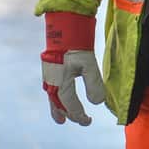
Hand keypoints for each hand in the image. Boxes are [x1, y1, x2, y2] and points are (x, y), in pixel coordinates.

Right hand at [41, 11, 104, 125]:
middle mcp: (52, 81)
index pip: (70, 104)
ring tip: (61, 118)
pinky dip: (55, 98)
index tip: (88, 121)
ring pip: (52, 97)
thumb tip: (98, 102)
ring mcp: (49, 75)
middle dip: (67, 114)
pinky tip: (59, 98)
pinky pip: (51, 89)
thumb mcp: (89, 63)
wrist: (63, 26)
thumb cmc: (76, 44)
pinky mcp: (50, 69)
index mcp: (61, 81)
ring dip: (57, 108)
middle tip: (75, 121)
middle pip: (58, 104)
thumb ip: (94, 83)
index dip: (79, 115)